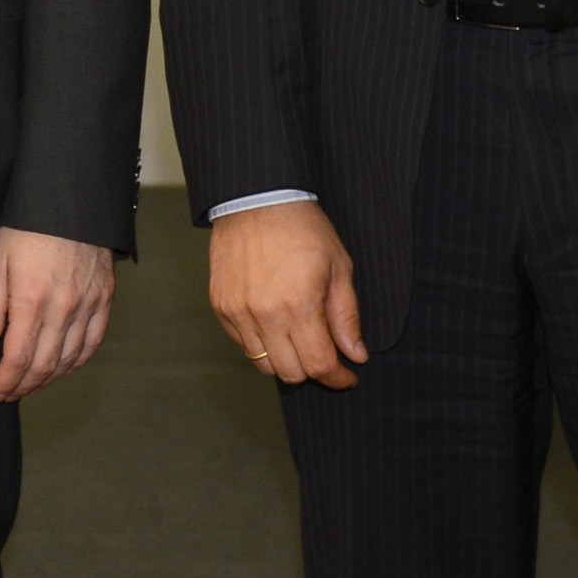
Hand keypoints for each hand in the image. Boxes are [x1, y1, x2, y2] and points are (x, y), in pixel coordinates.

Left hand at [0, 230, 113, 400]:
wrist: (69, 204)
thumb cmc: (26, 231)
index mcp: (31, 300)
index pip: (18, 358)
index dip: (7, 382)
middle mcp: (63, 308)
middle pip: (45, 365)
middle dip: (25, 386)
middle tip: (10, 394)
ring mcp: (87, 305)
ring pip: (70, 359)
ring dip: (50, 378)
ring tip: (32, 384)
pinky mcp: (104, 300)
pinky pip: (93, 343)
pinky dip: (77, 362)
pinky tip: (63, 367)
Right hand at [207, 200, 365, 390]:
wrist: (256, 199)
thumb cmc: (303, 228)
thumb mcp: (339, 267)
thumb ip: (346, 316)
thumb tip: (356, 355)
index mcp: (298, 305)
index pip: (319, 365)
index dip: (337, 378)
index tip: (347, 376)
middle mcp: (264, 314)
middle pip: (290, 373)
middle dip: (313, 370)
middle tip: (325, 354)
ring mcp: (237, 312)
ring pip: (263, 364)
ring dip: (286, 360)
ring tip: (299, 340)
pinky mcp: (221, 307)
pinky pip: (243, 344)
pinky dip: (262, 344)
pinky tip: (275, 324)